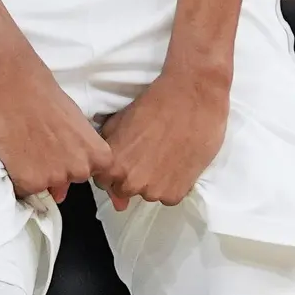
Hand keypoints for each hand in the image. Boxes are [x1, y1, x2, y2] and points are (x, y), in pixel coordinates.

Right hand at [0, 0, 113, 203]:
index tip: (69, 148)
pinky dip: (17, 174)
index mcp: (97, 154)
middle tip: (41, 140)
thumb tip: (63, 190)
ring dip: (36, 171)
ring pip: (45, 186)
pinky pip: (24, 189)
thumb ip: (77, 152)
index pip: (100, 175)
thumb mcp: (73, 121)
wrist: (11, 77)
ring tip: (26, 142)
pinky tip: (14, 150)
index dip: (82, 163)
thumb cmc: (43, 91)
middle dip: (57, 167)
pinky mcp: (28, 181)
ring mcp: (54, 178)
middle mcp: (79, 170)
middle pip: (70, 181)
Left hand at [94, 64, 229, 211]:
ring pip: (146, 193)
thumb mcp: (120, 119)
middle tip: (144, 155)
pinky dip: (171, 183)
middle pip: (123, 190)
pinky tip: (176, 161)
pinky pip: (167, 195)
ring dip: (151, 180)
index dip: (110, 170)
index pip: (102, 181)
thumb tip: (105, 170)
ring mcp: (155, 191)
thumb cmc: (155, 103)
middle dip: (129, 176)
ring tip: (162, 155)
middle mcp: (131, 183)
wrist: (193, 98)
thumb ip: (109, 145)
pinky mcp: (177, 194)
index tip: (122, 158)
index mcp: (113, 164)